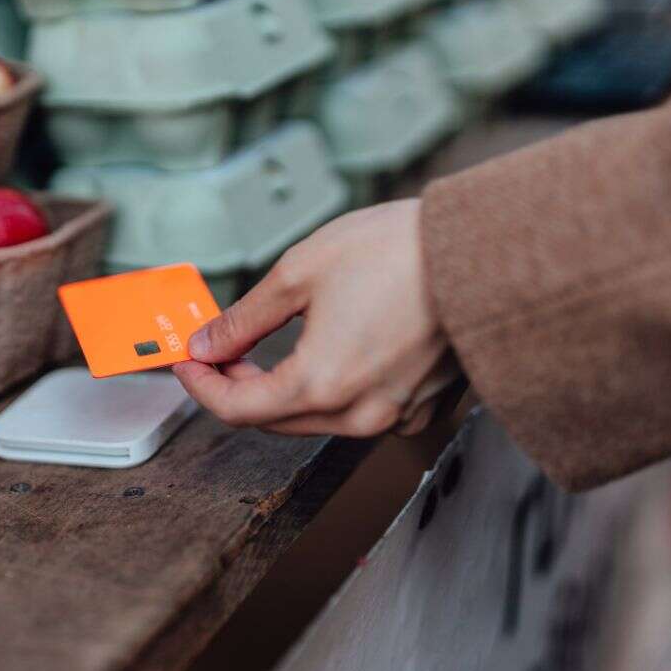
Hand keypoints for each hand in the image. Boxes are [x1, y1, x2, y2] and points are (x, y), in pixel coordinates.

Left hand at [172, 199, 455, 436]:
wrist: (483, 250)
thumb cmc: (400, 252)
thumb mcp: (300, 272)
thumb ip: (245, 319)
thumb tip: (209, 344)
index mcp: (321, 385)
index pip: (236, 411)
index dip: (200, 386)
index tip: (187, 361)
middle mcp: (360, 415)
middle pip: (274, 420)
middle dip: (238, 387)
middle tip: (222, 348)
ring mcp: (396, 415)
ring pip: (317, 419)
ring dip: (284, 390)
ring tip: (268, 346)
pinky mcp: (423, 405)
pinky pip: (362, 412)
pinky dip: (333, 391)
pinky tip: (330, 351)